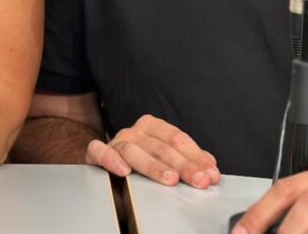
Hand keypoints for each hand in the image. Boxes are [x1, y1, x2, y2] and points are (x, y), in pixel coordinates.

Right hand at [85, 114, 219, 188]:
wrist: (105, 159)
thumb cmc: (139, 158)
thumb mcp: (164, 156)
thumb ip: (186, 159)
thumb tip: (210, 166)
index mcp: (153, 127)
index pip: (178, 139)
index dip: (196, 156)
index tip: (210, 174)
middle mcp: (135, 132)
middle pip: (161, 147)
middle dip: (184, 165)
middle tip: (198, 180)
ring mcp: (116, 141)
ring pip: (135, 151)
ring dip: (154, 166)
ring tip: (170, 179)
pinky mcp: (96, 152)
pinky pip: (100, 152)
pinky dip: (111, 159)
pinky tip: (124, 171)